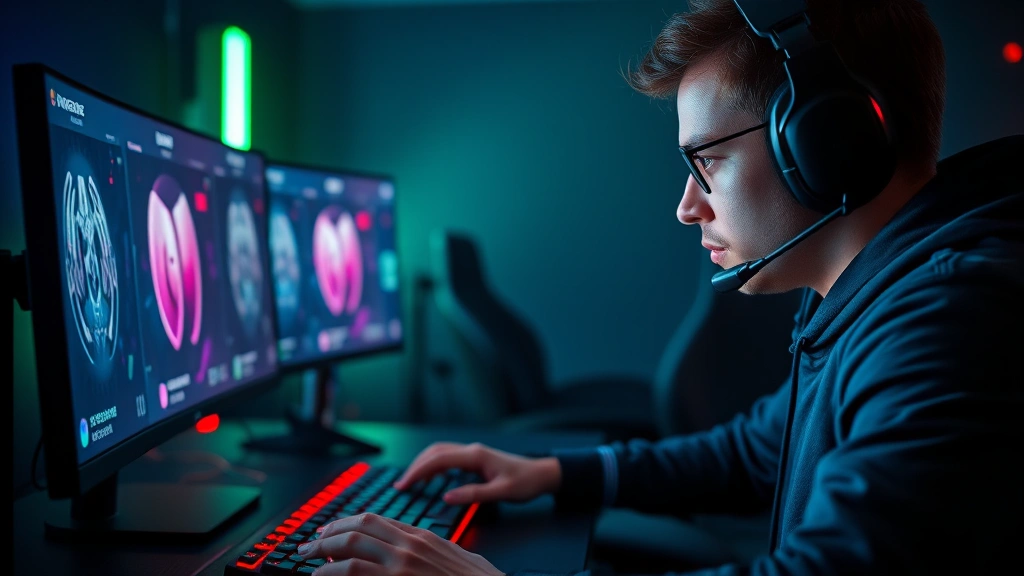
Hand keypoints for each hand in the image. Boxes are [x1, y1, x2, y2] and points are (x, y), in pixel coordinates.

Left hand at [297, 512, 504, 575]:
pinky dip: (333, 574)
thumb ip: (431, 549)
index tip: (331, 530)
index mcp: (422, 537)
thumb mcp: (454, 557)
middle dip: (328, 534)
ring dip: (323, 552)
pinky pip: (355, 574)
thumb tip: (411, 546)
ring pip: (351, 549)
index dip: (347, 524)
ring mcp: (402, 566)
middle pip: (358, 529)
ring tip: (308, 559)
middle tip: (309, 543)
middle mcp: (410, 546)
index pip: (375, 520)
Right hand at [393, 442, 561, 504]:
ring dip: (423, 464)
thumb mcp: (502, 492)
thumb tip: (446, 497)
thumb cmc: (525, 482)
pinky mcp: (475, 458)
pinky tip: (431, 479)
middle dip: (415, 467)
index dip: (418, 471)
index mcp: (475, 455)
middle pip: (435, 452)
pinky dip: (434, 466)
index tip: (404, 484)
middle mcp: (471, 450)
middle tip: (401, 485)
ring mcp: (473, 452)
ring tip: (411, 482)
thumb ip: (474, 494)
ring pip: (440, 452)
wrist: (541, 474)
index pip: (438, 459)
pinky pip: (448, 457)